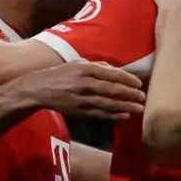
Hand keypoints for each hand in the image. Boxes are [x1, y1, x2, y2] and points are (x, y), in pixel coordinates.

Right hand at [20, 62, 145, 119]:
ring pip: (107, 103)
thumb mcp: (77, 63)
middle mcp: (83, 83)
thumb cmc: (61, 74)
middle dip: (129, 94)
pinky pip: (98, 114)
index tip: (139, 83)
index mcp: (84, 69)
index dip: (127, 79)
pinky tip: (124, 116)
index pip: (111, 74)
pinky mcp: (78, 111)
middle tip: (143, 97)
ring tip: (138, 108)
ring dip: (124, 106)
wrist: (38, 89)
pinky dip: (112, 115)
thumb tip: (117, 71)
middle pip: (111, 89)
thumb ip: (98, 66)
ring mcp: (81, 99)